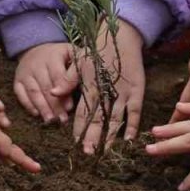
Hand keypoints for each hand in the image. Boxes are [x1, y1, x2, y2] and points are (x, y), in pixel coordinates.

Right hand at [14, 42, 75, 123]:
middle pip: (45, 87)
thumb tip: (69, 94)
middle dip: (55, 105)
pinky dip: (29, 106)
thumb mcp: (72, 55)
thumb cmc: (61, 57)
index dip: (63, 92)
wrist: (37, 50)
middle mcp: (36, 63)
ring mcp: (24, 72)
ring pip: (33, 92)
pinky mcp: (17, 81)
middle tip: (62, 119)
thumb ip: (74, 72)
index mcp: (52, 55)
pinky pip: (21, 95)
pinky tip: (37, 114)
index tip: (69, 107)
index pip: (57, 75)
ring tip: (51, 120)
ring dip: (43, 108)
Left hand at [67, 18, 144, 153]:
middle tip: (87, 153)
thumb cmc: (98, 51)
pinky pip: (134, 111)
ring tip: (105, 152)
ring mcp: (123, 92)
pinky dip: (132, 125)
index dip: (79, 127)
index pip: (83, 111)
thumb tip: (52, 92)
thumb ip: (67, 78)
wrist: (121, 37)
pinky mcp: (136, 91)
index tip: (75, 142)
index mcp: (91, 85)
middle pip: (99, 118)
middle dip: (93, 137)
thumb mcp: (80, 61)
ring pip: (115, 118)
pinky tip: (128, 140)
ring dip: (110, 136)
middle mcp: (107, 91)